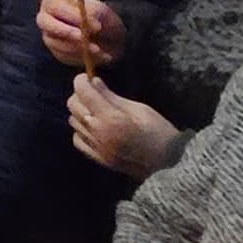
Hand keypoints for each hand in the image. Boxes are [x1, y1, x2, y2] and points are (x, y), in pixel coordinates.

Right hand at [39, 0, 124, 69]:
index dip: (70, 14)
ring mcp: (50, 38)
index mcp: (53, 3)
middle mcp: (46, 20)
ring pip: (57, 43)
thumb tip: (86, 25)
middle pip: (45, 24)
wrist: (107, 37)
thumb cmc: (100, 18)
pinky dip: (84, 57)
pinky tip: (98, 54)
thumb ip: (93, 13)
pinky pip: (67, 57)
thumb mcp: (101, 10)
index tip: (91, 23)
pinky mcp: (58, 54)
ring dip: (80, 47)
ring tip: (99, 49)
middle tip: (84, 38)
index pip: (53, 6)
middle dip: (65, 31)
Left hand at [68, 71, 183, 179]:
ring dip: (80, 112)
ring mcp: (96, 148)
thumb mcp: (140, 109)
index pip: (83, 92)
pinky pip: (77, 140)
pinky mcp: (98, 159)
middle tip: (94, 92)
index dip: (82, 80)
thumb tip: (94, 82)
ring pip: (73, 121)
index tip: (88, 77)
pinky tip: (95, 128)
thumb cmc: (160, 133)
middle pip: (72, 105)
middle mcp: (98, 133)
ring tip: (96, 110)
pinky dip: (81, 130)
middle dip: (80, 94)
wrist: (169, 166)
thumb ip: (112, 97)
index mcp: (110, 118)